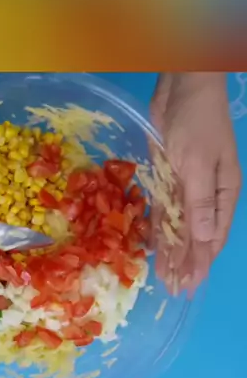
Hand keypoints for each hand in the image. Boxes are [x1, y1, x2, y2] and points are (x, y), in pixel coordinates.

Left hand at [151, 73, 240, 293]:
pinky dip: (160, 228)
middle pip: (196, 236)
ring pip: (179, 226)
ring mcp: (186, 185)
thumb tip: (204, 242)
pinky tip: (154, 246)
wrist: (183, 87)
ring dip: (172, 251)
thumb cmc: (198, 123)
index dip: (202, 262)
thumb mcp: (199, 166)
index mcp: (223, 193)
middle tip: (173, 290)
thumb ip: (199, 205)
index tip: (191, 286)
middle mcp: (206, 194)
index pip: (212, 236)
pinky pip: (164, 209)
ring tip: (163, 277)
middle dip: (186, 263)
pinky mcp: (167, 176)